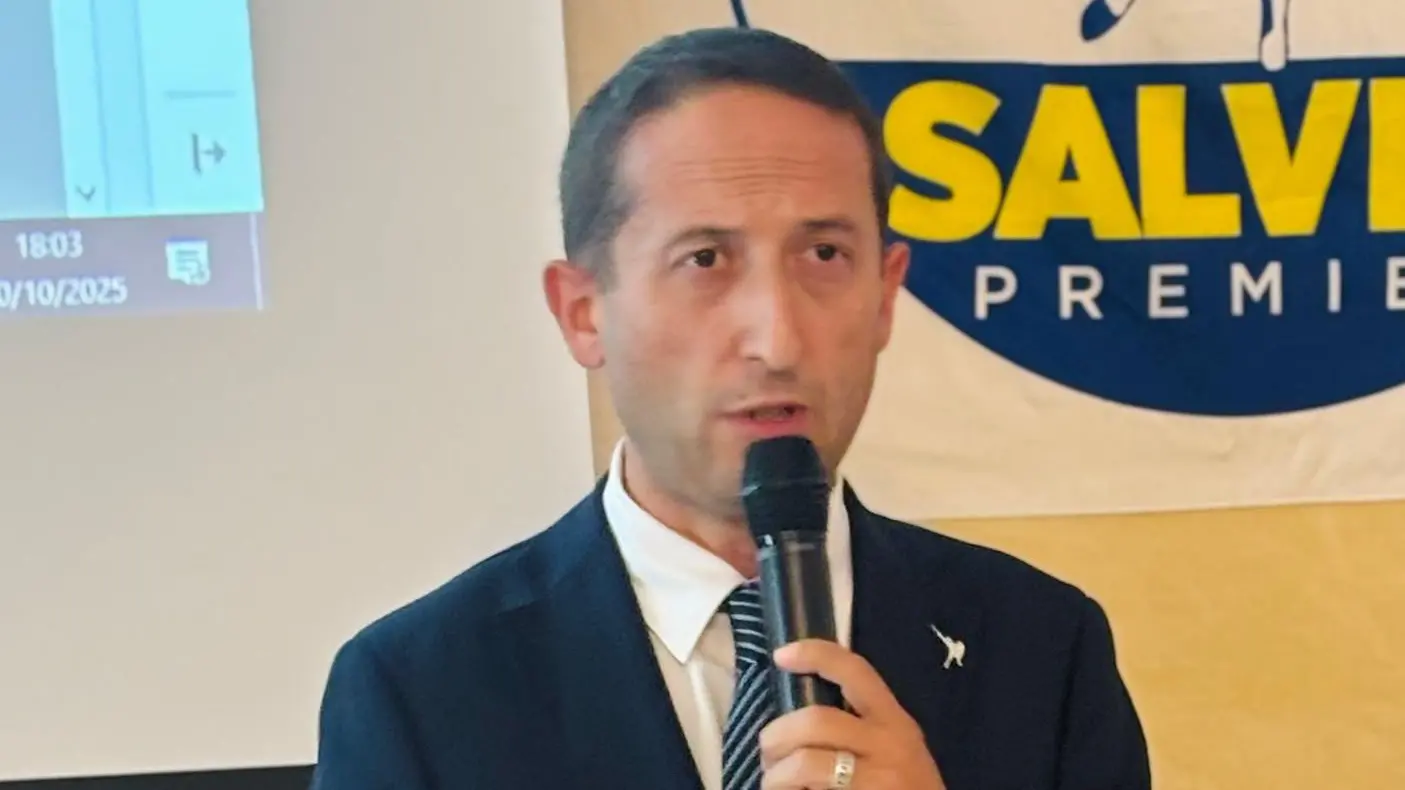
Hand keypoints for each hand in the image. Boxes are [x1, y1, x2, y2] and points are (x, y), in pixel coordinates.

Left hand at [760, 639, 946, 789]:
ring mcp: (876, 781)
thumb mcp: (897, 749)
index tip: (781, 655)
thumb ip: (860, 727)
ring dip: (776, 774)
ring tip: (773, 782)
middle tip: (768, 751)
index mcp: (895, 722)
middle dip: (777, 734)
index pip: (855, 671)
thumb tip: (797, 716)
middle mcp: (889, 746)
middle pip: (816, 721)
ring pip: (806, 763)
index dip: (815, 655)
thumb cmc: (908, 789)